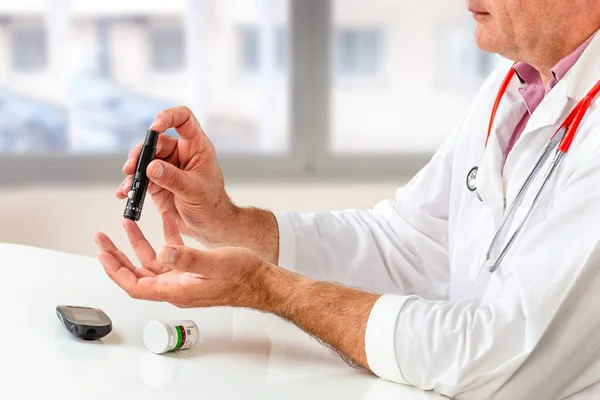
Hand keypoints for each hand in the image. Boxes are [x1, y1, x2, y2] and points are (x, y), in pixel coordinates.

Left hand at [94, 212, 266, 308]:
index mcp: (176, 290)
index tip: (102, 256)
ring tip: (127, 223)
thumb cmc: (242, 277)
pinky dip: (166, 236)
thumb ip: (187, 258)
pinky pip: (172, 252)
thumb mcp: (214, 264)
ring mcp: (183, 277)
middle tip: (102, 240)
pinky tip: (166, 219)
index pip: (136, 285)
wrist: (261, 281)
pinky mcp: (192, 269)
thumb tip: (162, 252)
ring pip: (152, 260)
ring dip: (139, 243)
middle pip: (137, 273)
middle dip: (117, 256)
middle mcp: (176, 286)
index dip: (116, 272)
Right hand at [117, 106, 236, 247]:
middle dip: (141, 153)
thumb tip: (151, 167)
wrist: (208, 226)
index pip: (184, 119)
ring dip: (132, 170)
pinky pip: (139, 178)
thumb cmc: (210, 204)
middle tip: (131, 168)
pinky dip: (130, 184)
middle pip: (156, 141)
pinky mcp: (156, 182)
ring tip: (127, 184)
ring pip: (144, 159)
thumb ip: (173, 178)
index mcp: (196, 147)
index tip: (154, 127)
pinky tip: (124, 193)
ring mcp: (167, 167)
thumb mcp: (194, 190)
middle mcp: (180, 153)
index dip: (168, 116)